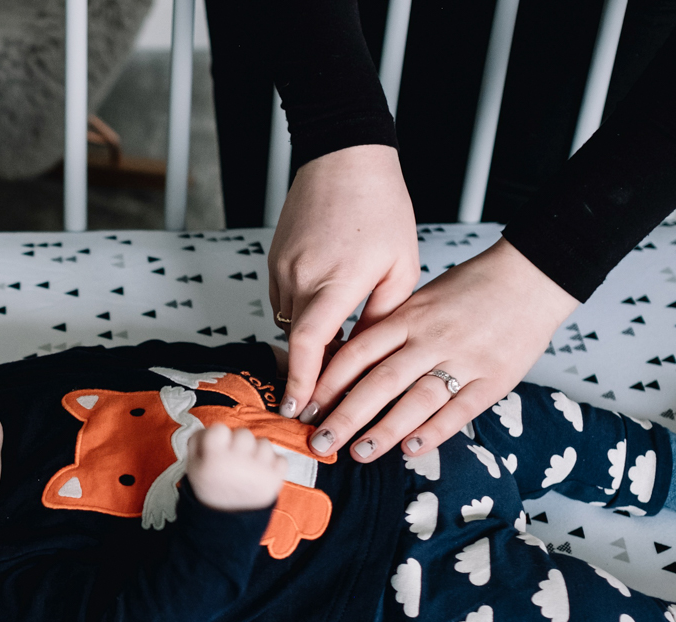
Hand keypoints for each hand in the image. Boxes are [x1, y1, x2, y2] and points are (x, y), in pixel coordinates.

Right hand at [187, 423, 285, 511]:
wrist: (224, 521)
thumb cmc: (208, 489)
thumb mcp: (192, 467)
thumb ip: (196, 442)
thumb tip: (208, 428)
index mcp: (214, 458)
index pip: (219, 428)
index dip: (218, 436)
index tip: (218, 447)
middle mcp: (238, 462)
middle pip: (244, 433)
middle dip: (239, 443)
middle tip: (234, 458)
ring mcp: (259, 470)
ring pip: (264, 444)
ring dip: (257, 453)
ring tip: (249, 467)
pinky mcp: (275, 480)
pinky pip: (281, 460)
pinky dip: (273, 465)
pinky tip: (261, 474)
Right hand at [269, 144, 419, 421]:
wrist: (343, 158)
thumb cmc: (381, 206)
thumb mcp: (400, 266)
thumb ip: (384, 316)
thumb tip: (369, 357)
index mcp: (336, 282)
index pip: (308, 345)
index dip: (301, 381)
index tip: (297, 410)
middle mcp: (301, 277)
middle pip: (296, 342)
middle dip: (306, 373)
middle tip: (317, 402)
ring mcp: (283, 268)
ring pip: (289, 323)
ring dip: (307, 341)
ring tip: (330, 352)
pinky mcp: (275, 259)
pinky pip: (284, 300)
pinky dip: (301, 314)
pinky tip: (323, 312)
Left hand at [300, 238, 580, 462]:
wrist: (531, 277)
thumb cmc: (472, 290)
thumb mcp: (421, 300)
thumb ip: (390, 331)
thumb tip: (347, 366)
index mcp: (409, 317)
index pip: (358, 353)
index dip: (328, 384)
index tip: (305, 409)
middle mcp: (432, 339)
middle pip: (380, 382)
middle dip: (346, 416)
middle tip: (319, 443)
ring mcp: (464, 359)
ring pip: (416, 400)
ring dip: (384, 430)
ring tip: (358, 453)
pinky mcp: (494, 379)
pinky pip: (460, 410)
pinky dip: (434, 431)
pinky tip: (410, 449)